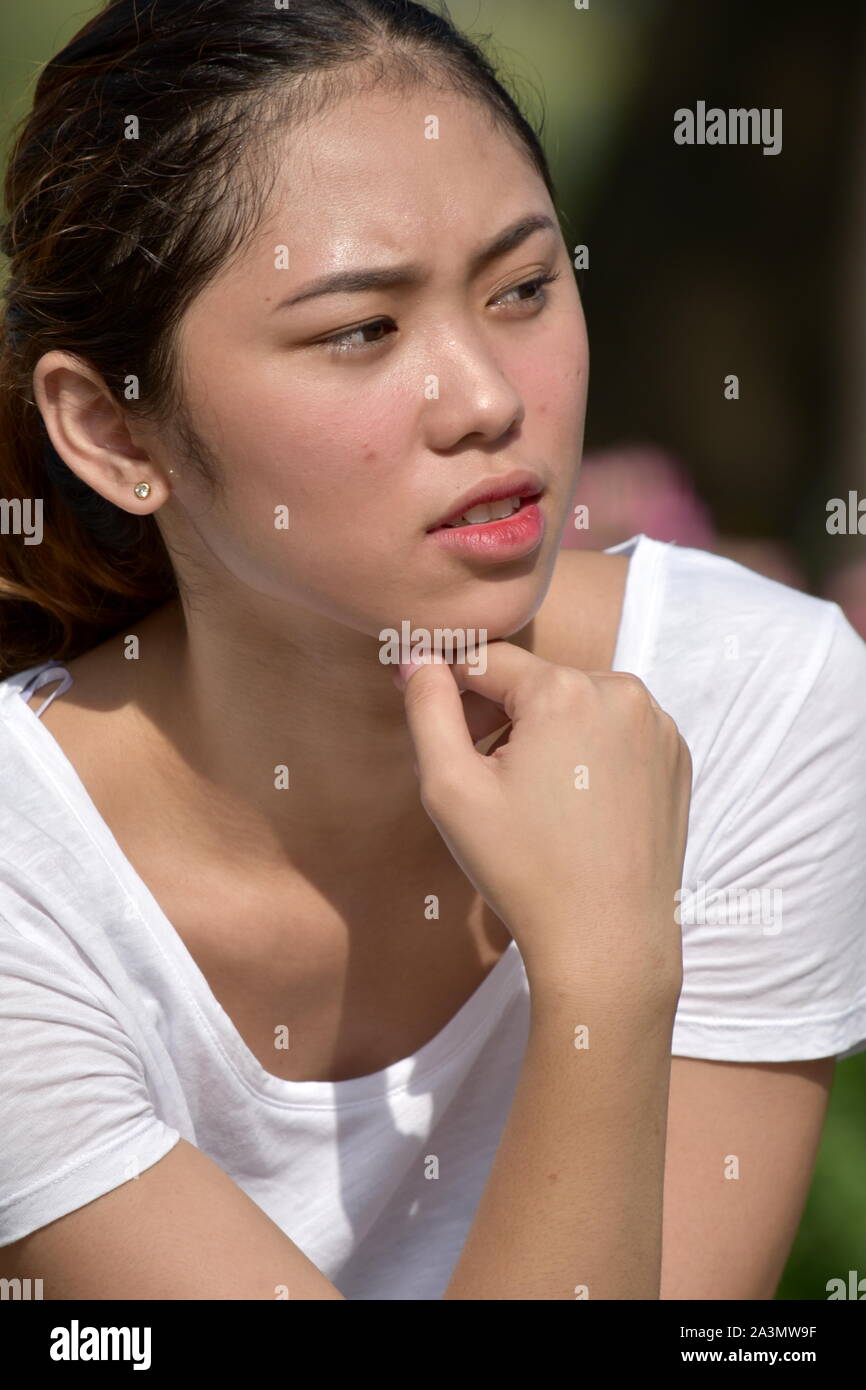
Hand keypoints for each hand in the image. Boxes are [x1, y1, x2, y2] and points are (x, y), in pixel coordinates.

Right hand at [394, 642, 691, 1008]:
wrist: (608, 941)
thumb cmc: (525, 869)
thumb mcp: (450, 787)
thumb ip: (427, 706)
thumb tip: (418, 656)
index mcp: (565, 691)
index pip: (486, 660)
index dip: (448, 686)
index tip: (430, 716)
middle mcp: (621, 692)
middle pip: (533, 681)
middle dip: (497, 715)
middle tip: (476, 773)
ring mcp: (656, 724)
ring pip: (574, 703)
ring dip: (542, 731)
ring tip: (526, 795)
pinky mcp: (675, 756)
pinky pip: (613, 731)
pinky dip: (586, 751)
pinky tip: (570, 803)